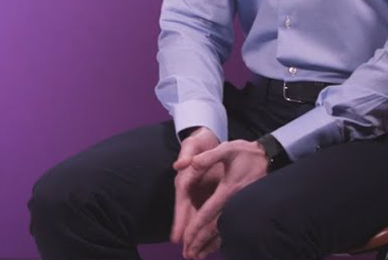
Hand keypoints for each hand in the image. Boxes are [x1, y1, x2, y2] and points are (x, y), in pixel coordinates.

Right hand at [171, 128, 220, 251]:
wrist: (206, 139)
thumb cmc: (200, 141)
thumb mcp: (195, 144)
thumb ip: (189, 154)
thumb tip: (180, 164)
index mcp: (185, 178)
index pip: (181, 201)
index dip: (180, 219)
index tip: (177, 237)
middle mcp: (188, 189)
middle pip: (187, 215)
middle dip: (186, 234)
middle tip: (187, 254)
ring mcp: (196, 194)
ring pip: (195, 218)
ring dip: (196, 235)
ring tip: (196, 255)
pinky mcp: (204, 195)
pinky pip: (205, 214)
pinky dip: (207, 228)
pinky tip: (210, 243)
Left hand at [180, 139, 270, 258]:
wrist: (269, 157)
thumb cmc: (246, 153)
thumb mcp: (227, 149)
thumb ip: (208, 157)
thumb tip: (191, 163)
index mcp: (228, 190)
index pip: (208, 212)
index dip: (196, 227)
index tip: (186, 239)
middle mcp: (234, 202)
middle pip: (215, 227)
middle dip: (200, 241)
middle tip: (188, 255)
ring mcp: (240, 206)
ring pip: (223, 230)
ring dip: (209, 244)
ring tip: (197, 256)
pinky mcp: (244, 207)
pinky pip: (231, 226)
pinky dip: (221, 238)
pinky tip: (213, 246)